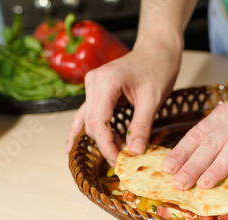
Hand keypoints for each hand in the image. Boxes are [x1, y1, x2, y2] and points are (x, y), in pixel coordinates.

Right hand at [65, 43, 181, 164]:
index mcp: (107, 82)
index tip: (119, 162)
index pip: (99, 122)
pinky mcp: (96, 90)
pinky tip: (70, 145)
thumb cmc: (158, 68)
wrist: (157, 50)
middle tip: (125, 160)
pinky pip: (86, 113)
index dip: (107, 146)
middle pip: (92, 124)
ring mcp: (92, 86)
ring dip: (101, 139)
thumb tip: (134, 151)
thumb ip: (141, 125)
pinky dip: (82, 129)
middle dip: (107, 145)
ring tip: (116, 155)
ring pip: (89, 121)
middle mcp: (94, 82)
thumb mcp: (153, 99)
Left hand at [161, 68, 227, 189]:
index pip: (196, 135)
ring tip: (205, 185)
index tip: (164, 169)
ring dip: (219, 166)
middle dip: (192, 165)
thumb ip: (220, 130)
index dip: (180, 153)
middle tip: (177, 184)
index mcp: (223, 114)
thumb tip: (199, 156)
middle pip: (211, 143)